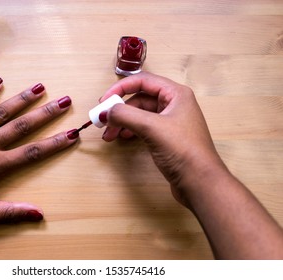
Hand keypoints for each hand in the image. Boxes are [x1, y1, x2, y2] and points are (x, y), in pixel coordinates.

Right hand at [100, 72, 225, 205]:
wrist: (200, 183)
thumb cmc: (184, 151)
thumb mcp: (152, 128)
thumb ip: (126, 115)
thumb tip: (106, 112)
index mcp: (176, 94)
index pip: (143, 81)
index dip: (120, 88)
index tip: (103, 101)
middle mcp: (174, 104)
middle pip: (139, 99)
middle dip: (119, 110)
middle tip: (102, 122)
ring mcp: (170, 122)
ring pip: (139, 115)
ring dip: (122, 122)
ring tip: (109, 136)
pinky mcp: (166, 137)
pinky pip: (143, 127)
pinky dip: (130, 130)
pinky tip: (123, 138)